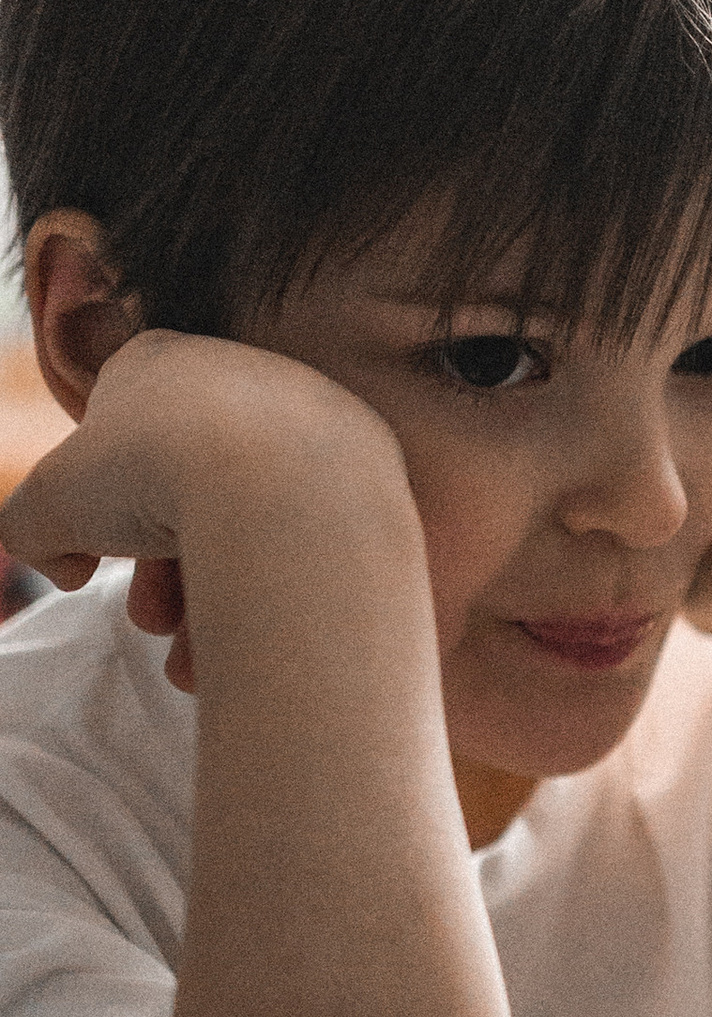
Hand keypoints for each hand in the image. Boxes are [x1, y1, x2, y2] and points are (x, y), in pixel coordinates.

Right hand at [0, 333, 391, 691]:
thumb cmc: (150, 476)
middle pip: (188, 490)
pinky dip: (282, 584)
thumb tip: (67, 563)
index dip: (97, 511)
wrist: (284, 488)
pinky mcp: (372, 466)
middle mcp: (245, 375)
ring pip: (253, 518)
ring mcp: (314, 417)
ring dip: (216, 594)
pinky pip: (312, 531)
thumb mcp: (47, 504)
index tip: (92, 565)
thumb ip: (35, 528)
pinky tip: (260, 637)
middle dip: (160, 572)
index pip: (118, 439)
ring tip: (199, 655)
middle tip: (154, 623)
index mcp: (164, 361)